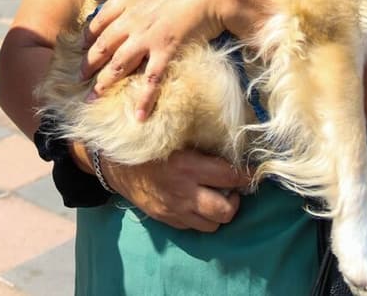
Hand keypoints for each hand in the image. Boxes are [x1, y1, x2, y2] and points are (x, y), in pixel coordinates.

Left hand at [82, 0, 269, 118]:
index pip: (101, 18)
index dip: (89, 34)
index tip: (83, 45)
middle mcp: (132, 19)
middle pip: (102, 44)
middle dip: (89, 63)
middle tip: (79, 77)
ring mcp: (147, 37)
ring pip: (117, 64)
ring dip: (103, 83)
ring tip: (93, 98)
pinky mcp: (165, 51)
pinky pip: (150, 79)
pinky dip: (143, 99)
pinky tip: (137, 116)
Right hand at [100, 149, 250, 231]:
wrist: (114, 164)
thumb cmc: (148, 146)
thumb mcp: (175, 138)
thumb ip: (201, 147)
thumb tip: (231, 148)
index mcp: (188, 166)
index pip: (230, 176)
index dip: (246, 175)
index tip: (252, 171)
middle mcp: (184, 192)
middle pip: (225, 209)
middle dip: (236, 200)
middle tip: (233, 189)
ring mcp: (174, 209)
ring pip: (212, 224)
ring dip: (219, 212)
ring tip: (216, 198)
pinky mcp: (166, 219)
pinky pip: (193, 227)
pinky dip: (201, 218)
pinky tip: (197, 203)